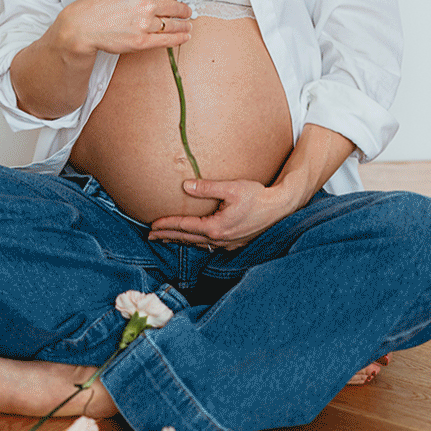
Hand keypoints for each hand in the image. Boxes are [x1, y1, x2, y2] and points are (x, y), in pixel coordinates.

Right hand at [58, 0, 191, 57]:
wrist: (83, 26)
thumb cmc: (96, 6)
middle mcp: (146, 4)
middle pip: (175, 7)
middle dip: (184, 10)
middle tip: (187, 12)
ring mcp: (145, 24)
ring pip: (174, 24)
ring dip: (184, 25)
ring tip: (188, 26)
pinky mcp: (142, 41)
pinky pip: (167, 40)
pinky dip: (180, 38)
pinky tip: (185, 36)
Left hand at [148, 178, 298, 251]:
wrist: (280, 208)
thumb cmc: (257, 196)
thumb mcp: (232, 188)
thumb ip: (207, 187)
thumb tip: (186, 186)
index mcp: (215, 227)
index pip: (185, 227)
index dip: (167, 225)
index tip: (152, 225)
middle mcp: (219, 239)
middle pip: (187, 238)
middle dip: (168, 236)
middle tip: (151, 236)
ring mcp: (227, 243)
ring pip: (198, 244)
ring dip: (180, 241)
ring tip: (166, 239)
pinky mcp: (234, 243)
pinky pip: (209, 245)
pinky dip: (196, 242)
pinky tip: (193, 240)